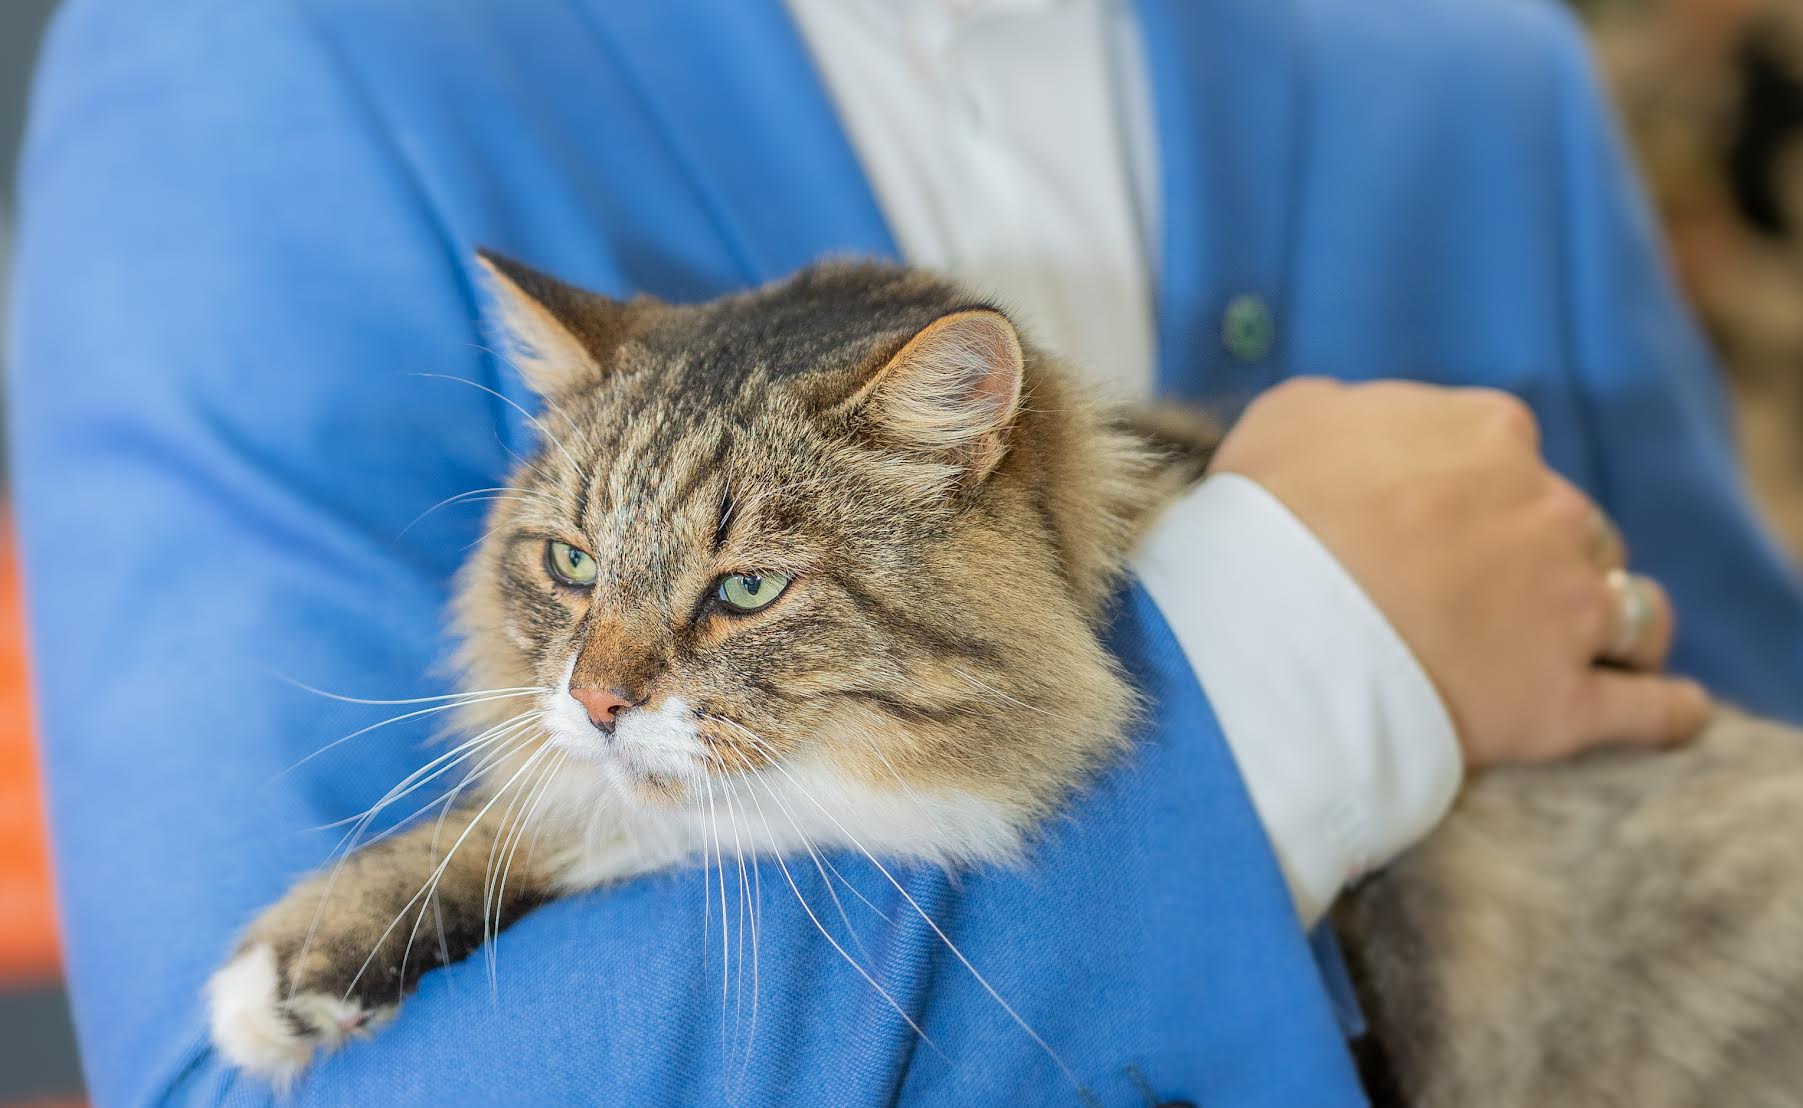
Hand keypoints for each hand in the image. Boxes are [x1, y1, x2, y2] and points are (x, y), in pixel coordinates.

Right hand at [1210, 377, 1711, 767]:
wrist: (1267, 632)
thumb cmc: (1263, 519)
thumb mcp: (1288, 417)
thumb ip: (1350, 406)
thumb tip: (1364, 420)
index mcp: (1489, 434)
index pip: (1510, 454)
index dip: (1475, 493)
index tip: (1439, 526)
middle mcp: (1550, 510)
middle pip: (1576, 529)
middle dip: (1544, 556)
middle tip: (1485, 595)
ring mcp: (1567, 609)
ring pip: (1632, 608)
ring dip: (1617, 620)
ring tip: (1596, 647)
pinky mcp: (1565, 704)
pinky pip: (1650, 709)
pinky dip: (1668, 710)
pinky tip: (1676, 711)